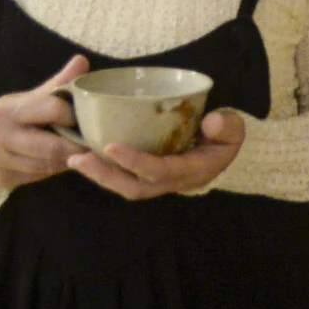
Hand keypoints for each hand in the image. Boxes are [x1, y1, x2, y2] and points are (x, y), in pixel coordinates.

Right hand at [0, 55, 90, 192]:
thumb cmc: (7, 118)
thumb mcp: (27, 98)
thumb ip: (57, 83)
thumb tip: (83, 61)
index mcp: (8, 109)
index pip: (52, 109)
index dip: (73, 116)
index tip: (86, 118)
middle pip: (51, 146)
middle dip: (75, 147)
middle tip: (91, 144)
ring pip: (46, 165)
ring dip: (67, 161)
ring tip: (80, 154)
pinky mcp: (2, 179)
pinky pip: (37, 176)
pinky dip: (53, 170)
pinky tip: (61, 163)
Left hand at [67, 109, 245, 199]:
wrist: (224, 150)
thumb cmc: (225, 137)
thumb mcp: (233, 128)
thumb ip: (226, 125)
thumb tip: (211, 121)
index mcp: (190, 171)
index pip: (159, 171)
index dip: (135, 161)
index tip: (111, 146)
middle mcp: (170, 182)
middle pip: (133, 187)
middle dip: (104, 175)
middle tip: (78, 158)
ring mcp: (157, 180)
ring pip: (125, 185)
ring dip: (99, 174)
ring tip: (75, 158)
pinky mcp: (147, 174)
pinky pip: (123, 176)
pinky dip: (103, 169)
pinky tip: (85, 154)